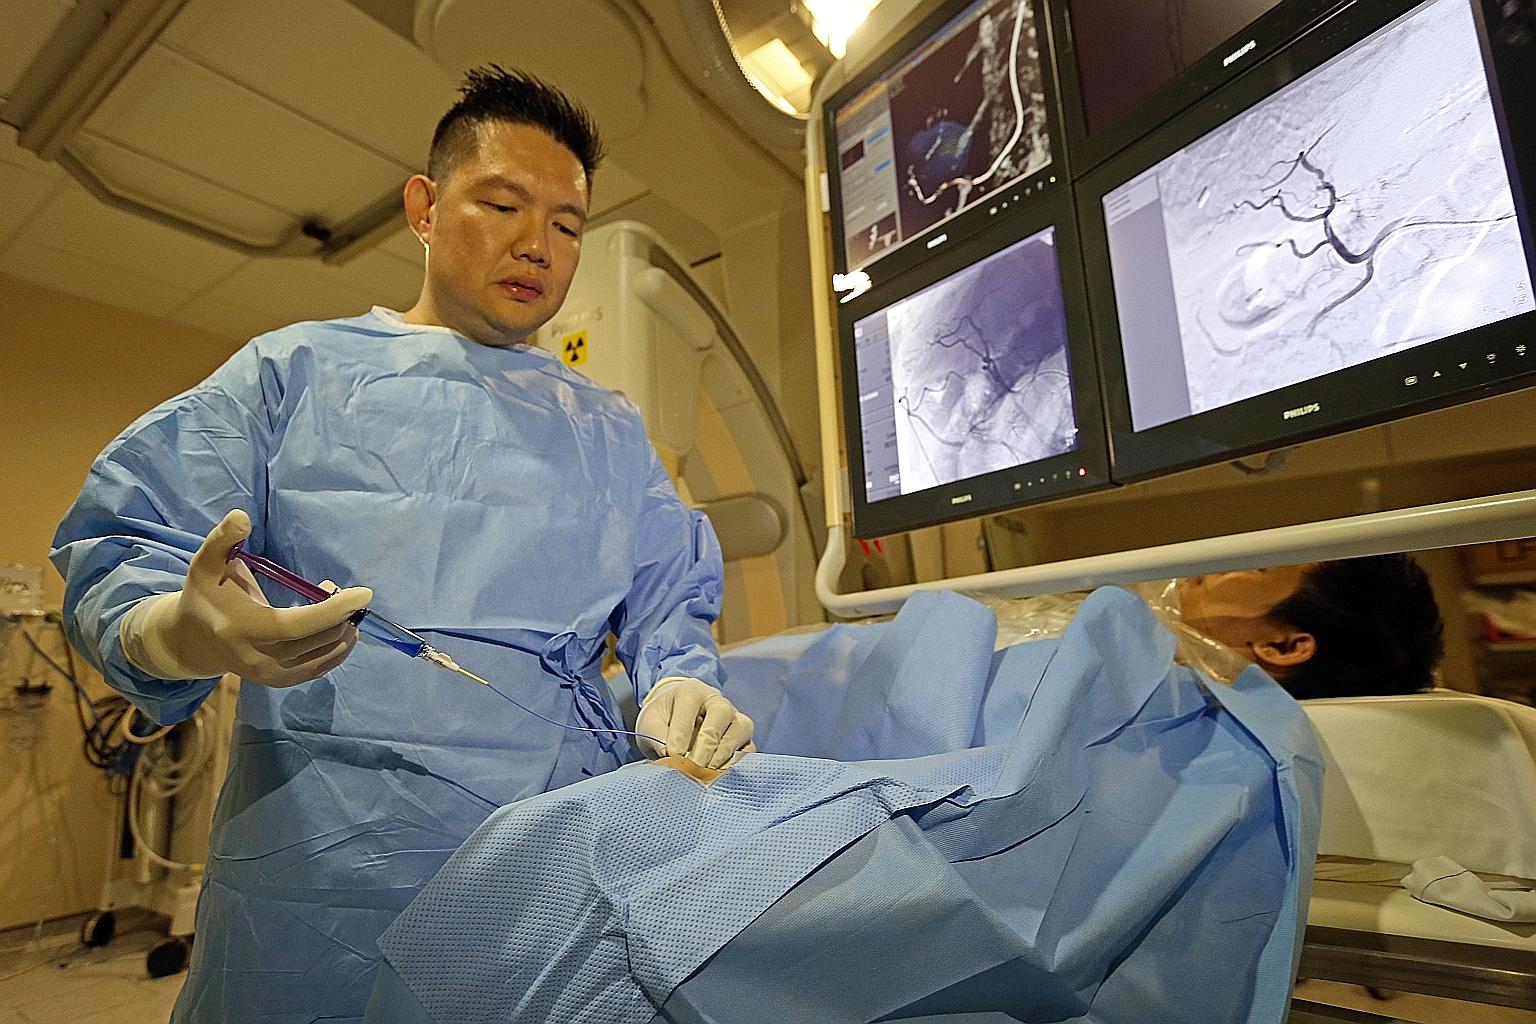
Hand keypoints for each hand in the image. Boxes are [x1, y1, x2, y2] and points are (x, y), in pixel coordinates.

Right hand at [119, 510, 371, 686]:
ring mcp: (273, 676)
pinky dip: (339, 643)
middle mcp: (259, 660)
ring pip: (328, 654)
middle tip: (341, 589)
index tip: (364, 593)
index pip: (296, 626)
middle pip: (319, 640)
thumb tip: (242, 516)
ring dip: (345, 627)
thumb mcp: (207, 564)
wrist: (194, 641)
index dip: (333, 610)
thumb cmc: (205, 595)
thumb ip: (223, 539)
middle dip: (343, 614)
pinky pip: (325, 665)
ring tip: (338, 603)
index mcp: (241, 630)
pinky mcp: (285, 681)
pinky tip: (336, 623)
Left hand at [636, 677, 754, 768]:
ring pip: (740, 729)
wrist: (675, 722)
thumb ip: (656, 736)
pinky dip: (736, 764)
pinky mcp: (745, 739)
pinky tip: (719, 777)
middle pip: (721, 713)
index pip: (689, 706)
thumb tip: (670, 757)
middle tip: (694, 767)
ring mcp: (735, 718)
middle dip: (707, 744)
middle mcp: (718, 700)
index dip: (681, 733)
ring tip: (707, 774)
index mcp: (692, 690)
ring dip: (724, 754)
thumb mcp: (650, 724)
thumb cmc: (662, 721)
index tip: (673, 756)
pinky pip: (749, 749)